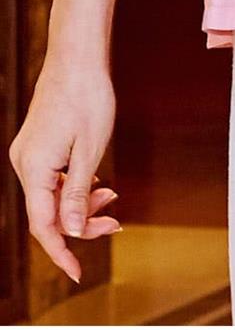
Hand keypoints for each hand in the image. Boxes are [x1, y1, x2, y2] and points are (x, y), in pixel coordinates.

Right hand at [9, 47, 118, 282]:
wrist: (76, 57)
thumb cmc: (88, 97)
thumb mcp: (90, 150)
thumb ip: (78, 194)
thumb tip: (73, 231)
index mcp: (34, 168)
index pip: (44, 225)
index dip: (61, 252)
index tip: (76, 273)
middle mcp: (24, 164)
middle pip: (48, 213)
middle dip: (81, 224)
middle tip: (115, 222)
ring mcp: (28, 154)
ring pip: (52, 197)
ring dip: (81, 203)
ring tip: (111, 194)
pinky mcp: (36, 146)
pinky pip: (52, 180)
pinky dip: (73, 186)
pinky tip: (95, 181)